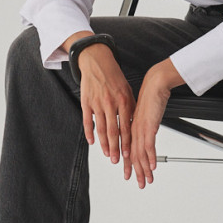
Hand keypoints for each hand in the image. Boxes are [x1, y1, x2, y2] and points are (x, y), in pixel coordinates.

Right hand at [76, 42, 135, 166]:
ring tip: (107, 154)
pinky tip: (92, 142)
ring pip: (100, 128)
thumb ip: (131, 107)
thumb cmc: (113, 76)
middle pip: (113, 131)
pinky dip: (89, 133)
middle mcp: (110, 103)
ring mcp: (97, 103)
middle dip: (116, 148)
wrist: (97, 62)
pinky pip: (88, 120)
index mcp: (123, 100)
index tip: (129, 154)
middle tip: (117, 160)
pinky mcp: (86, 102)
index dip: (127, 142)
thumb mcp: (127, 90)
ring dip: (104, 144)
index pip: (126, 126)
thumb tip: (136, 123)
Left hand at [129, 59, 182, 188]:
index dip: (129, 164)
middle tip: (139, 184)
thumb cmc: (151, 96)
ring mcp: (140, 129)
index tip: (129, 174)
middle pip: (133, 156)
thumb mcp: (146, 114)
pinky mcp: (148, 126)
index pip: (129, 150)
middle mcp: (134, 130)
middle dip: (136, 171)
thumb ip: (145, 124)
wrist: (154, 85)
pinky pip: (149, 145)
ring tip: (147, 180)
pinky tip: (153, 166)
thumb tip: (148, 131)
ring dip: (144, 169)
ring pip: (140, 154)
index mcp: (131, 128)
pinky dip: (151, 158)